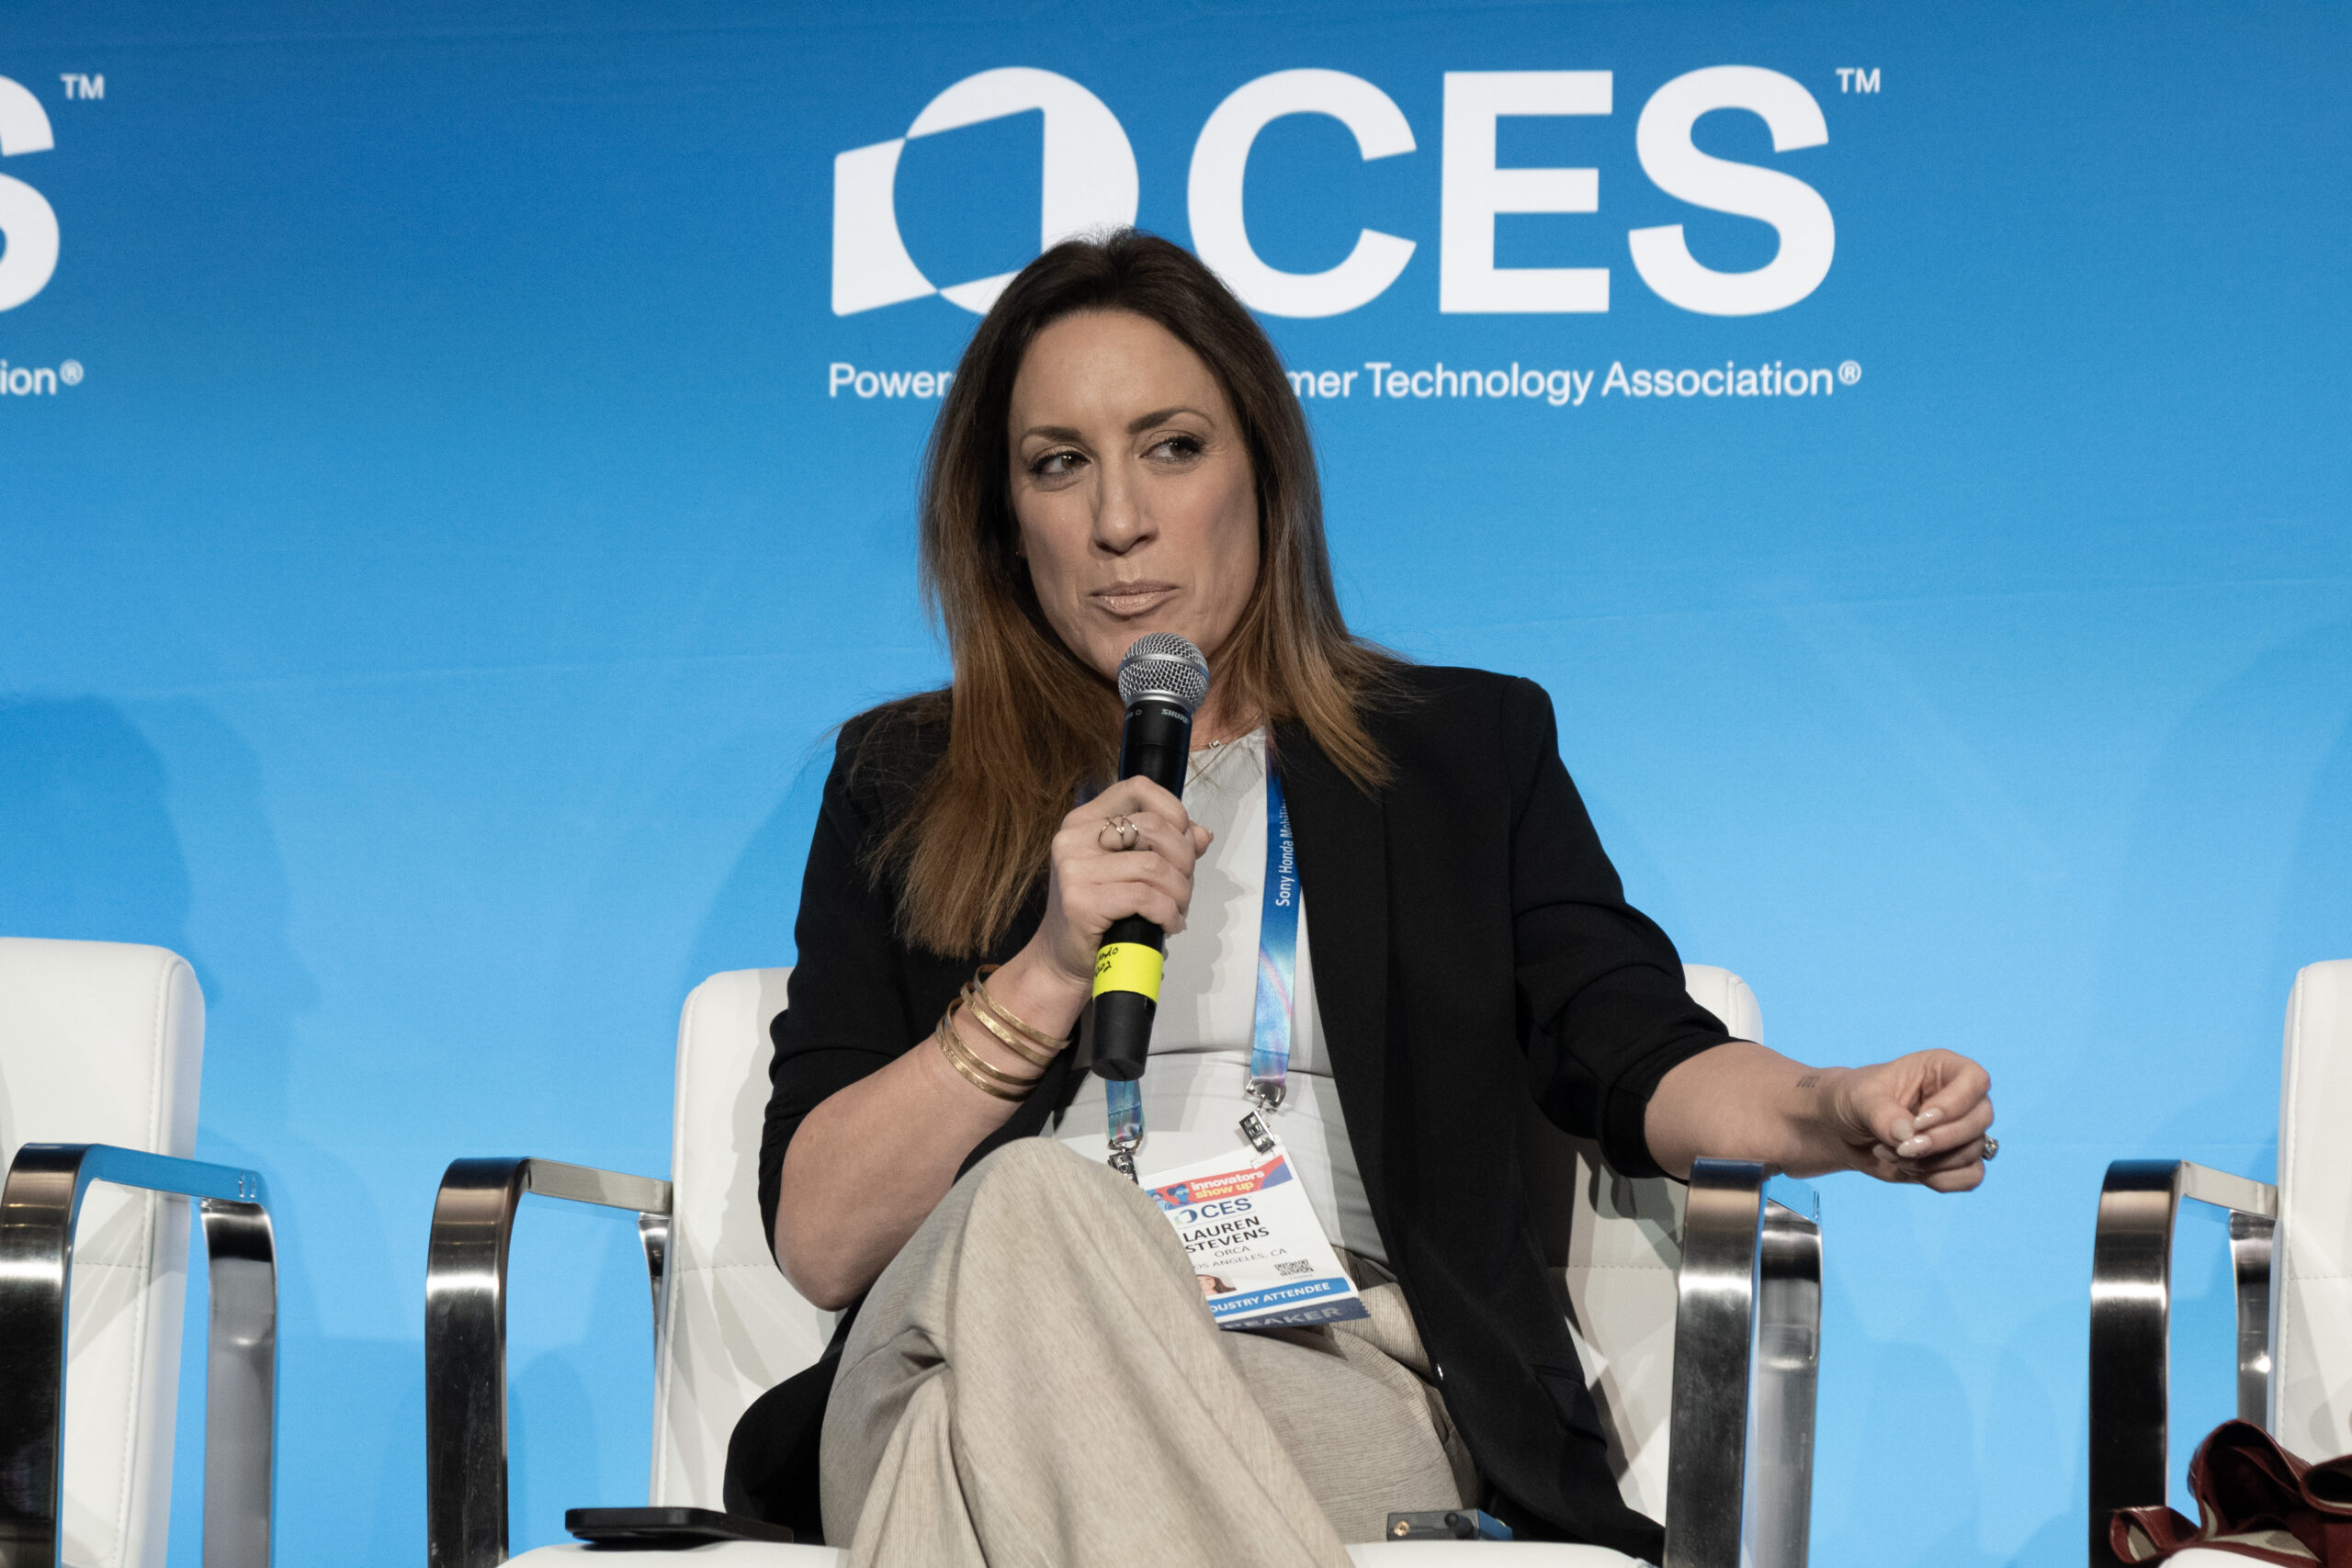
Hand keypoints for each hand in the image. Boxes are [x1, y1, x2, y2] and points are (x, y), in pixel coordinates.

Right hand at [1024, 777, 1213, 993]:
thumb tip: (1201, 834)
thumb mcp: (1131, 871)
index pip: (1136, 788)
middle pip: (1153, 827)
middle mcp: (1073, 838)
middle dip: (1183, 860)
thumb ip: (1165, 847)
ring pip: (1154, 865)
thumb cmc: (1100, 915)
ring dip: (1179, 892)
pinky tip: (1170, 924)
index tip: (1185, 841)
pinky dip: (1168, 913)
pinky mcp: (1080, 901)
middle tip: (1184, 889)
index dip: (1173, 810)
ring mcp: (1073, 868)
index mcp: (1083, 821)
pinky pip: (1145, 896)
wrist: (1063, 960)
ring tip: (1177, 910)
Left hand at [1818, 1050, 1994, 1191]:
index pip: (1975, 1079)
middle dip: (1941, 1140)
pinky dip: (1940, 1180)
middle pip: (1981, 1119)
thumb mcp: (1860, 1099)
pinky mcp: (1956, 1160)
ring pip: (1974, 1151)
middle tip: (1902, 1147)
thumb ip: (1884, 1114)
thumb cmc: (1853, 1100)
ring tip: (1892, 1152)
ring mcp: (1961, 1130)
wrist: (1841, 1131)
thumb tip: (1909, 1137)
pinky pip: (1971, 1176)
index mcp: (1941, 1068)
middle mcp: (1959, 1098)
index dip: (1954, 1104)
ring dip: (1930, 1162)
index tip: (1919, 1121)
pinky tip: (1910, 1170)